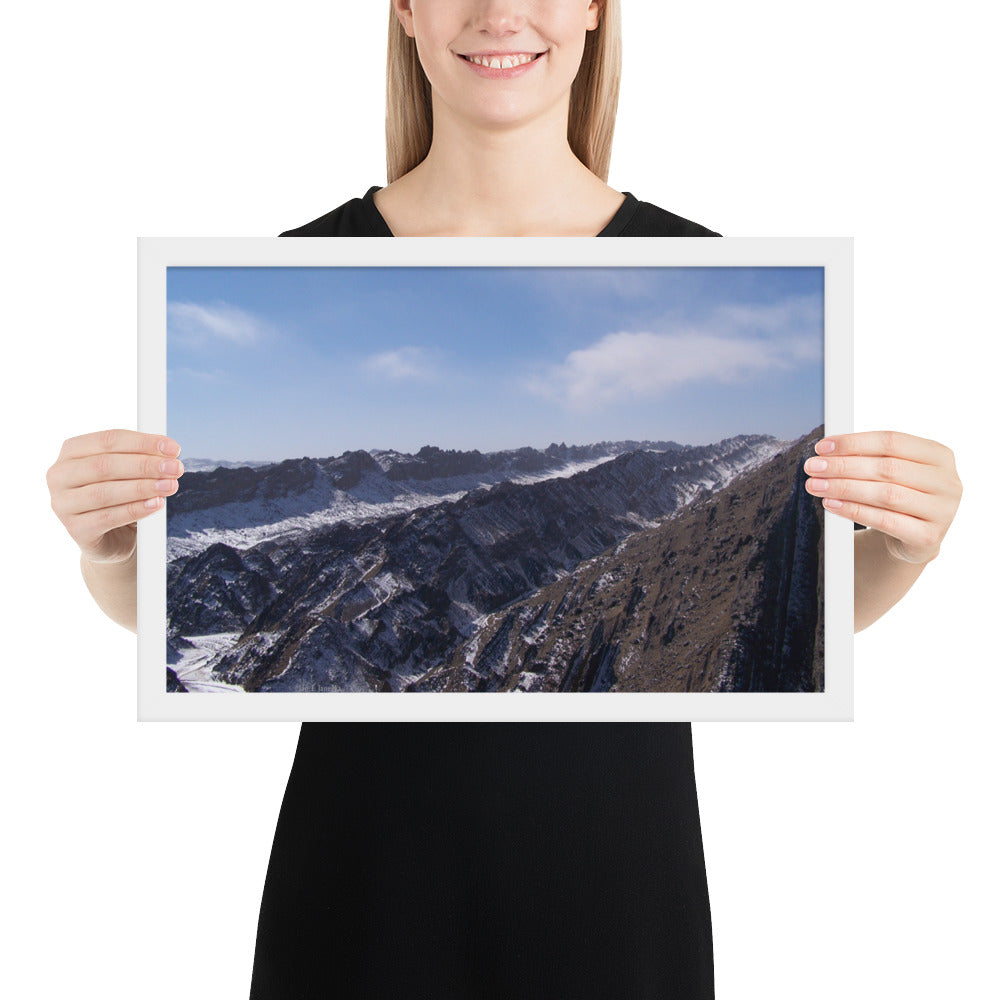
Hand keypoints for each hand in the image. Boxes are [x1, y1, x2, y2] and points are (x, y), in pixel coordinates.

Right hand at [47, 429, 184, 564]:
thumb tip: (168, 453)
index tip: (173, 448)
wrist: (111, 537)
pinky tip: (156, 504)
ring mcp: (63, 504)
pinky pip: (108, 518)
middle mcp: (60, 475)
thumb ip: (141, 459)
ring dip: (142, 488)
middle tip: (175, 468)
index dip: (143, 442)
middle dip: (145, 465)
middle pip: (105, 465)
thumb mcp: (127, 473)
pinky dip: (135, 510)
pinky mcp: (75, 529)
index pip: (107, 440)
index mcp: (71, 452)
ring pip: (105, 492)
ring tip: (169, 486)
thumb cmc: (119, 497)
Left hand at [803, 431, 961, 563]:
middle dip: (844, 466)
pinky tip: (831, 505)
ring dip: (845, 488)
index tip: (822, 447)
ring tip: (816, 485)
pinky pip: (885, 521)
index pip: (892, 441)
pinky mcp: (928, 537)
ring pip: (886, 494)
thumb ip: (868, 457)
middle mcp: (947, 482)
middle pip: (888, 468)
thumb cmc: (899, 495)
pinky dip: (854, 511)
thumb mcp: (892, 472)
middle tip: (813, 467)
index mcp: (939, 455)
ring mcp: (942, 511)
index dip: (854, 442)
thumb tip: (826, 451)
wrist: (914, 537)